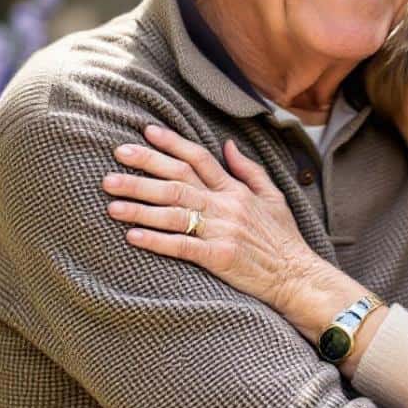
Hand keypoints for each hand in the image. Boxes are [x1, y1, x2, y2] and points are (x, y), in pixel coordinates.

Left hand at [102, 128, 318, 310]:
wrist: (296, 275)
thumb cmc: (283, 237)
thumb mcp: (273, 195)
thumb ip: (249, 169)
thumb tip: (228, 145)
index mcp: (236, 189)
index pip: (199, 158)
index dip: (171, 143)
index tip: (144, 133)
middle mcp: (226, 205)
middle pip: (178, 181)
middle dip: (144, 169)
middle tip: (115, 162)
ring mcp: (222, 231)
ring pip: (174, 212)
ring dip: (140, 206)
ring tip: (111, 203)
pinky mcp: (219, 257)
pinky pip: (181, 246)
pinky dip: (156, 240)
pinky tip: (132, 236)